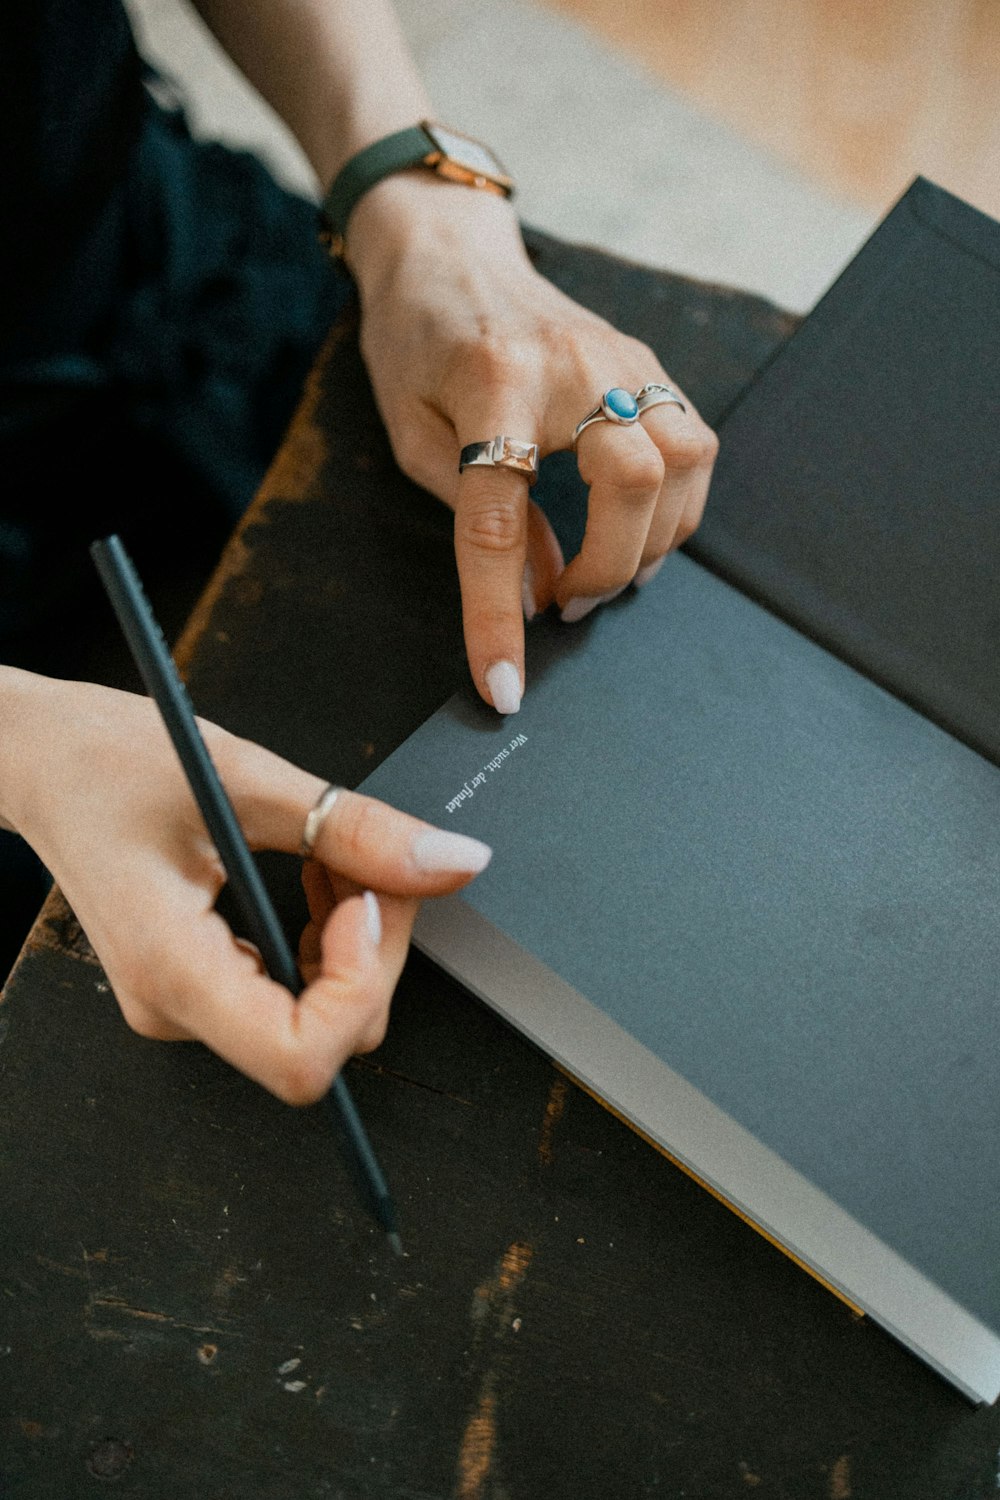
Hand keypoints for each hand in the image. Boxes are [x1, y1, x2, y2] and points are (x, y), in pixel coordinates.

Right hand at [0, 670, 490, 1102]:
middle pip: (325, 1037)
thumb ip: (354, 830)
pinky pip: (294, 992)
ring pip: (319, 1018)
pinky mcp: (199, 983)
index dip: (360, 987)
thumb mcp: (242, 778)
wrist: (39, 759)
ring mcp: (186, 1003)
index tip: (367, 904)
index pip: (302, 1059)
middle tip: (370, 864)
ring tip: (334, 860)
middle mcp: (176, 1008)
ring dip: (354, 939)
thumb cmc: (104, 761)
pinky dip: (326, 936)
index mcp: (172, 972)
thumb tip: (453, 862)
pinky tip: (314, 876)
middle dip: (373, 950)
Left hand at [348, 176, 719, 714]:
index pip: (500, 521)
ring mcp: (622, 357)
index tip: (503, 685)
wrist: (446, 248)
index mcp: (491, 383)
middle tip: (566, 603)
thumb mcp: (414, 434)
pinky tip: (634, 526)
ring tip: (603, 569)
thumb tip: (539, 591)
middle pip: (634, 483)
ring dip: (653, 541)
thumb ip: (475, 514)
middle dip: (608, 569)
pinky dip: (675, 504)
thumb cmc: (415, 342)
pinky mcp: (647, 362)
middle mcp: (572, 365)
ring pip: (685, 462)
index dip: (498, 615)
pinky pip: (693, 444)